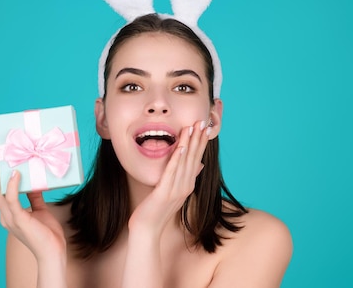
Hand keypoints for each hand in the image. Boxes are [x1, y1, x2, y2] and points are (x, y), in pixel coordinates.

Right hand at [0, 154, 65, 261]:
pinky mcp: (19, 220)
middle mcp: (5, 216)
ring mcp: (10, 219)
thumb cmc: (47, 233)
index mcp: (9, 214)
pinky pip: (12, 200)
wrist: (53, 251)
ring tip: (0, 158)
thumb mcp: (40, 210)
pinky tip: (16, 174)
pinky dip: (12, 186)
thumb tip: (34, 183)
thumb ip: (34, 197)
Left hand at [128, 120, 209, 234]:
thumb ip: (185, 177)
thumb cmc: (157, 210)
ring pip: (184, 162)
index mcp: (188, 185)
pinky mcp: (164, 193)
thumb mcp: (174, 191)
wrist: (147, 229)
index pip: (197, 159)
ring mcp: (176, 190)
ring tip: (192, 127)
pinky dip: (176, 159)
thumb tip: (199, 165)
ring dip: (189, 143)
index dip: (201, 143)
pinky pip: (172, 172)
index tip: (205, 127)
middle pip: (194, 158)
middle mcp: (185, 186)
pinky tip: (180, 147)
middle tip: (203, 122)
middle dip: (198, 139)